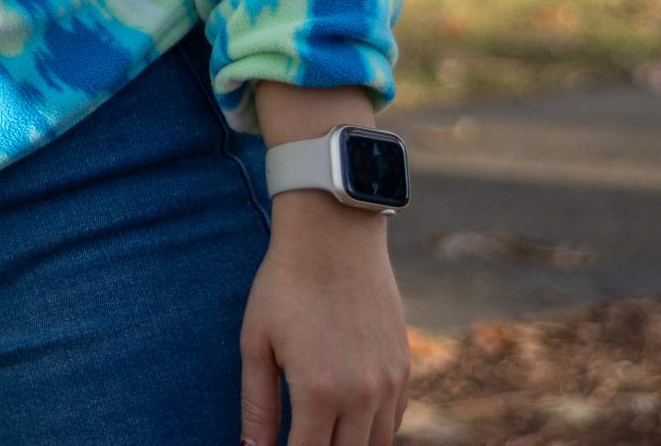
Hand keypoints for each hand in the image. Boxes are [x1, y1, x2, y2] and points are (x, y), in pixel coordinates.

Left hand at [239, 189, 409, 445]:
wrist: (334, 235)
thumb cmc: (285, 285)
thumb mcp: (257, 344)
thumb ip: (258, 406)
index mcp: (318, 391)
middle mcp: (361, 394)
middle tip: (299, 440)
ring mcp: (389, 383)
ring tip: (322, 436)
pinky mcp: (404, 369)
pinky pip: (394, 422)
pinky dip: (374, 433)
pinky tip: (349, 425)